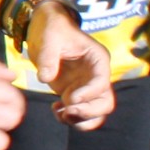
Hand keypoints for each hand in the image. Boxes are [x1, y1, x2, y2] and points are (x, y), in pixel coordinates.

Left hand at [27, 4, 113, 128]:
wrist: (45, 29)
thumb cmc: (52, 29)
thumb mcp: (49, 37)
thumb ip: (48, 57)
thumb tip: (45, 78)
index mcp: (98, 60)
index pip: (101, 82)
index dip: (88, 94)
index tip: (70, 99)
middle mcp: (96, 76)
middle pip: (105, 103)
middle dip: (88, 112)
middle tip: (67, 112)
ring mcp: (86, 86)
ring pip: (95, 113)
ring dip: (80, 120)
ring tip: (60, 114)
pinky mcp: (74, 93)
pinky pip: (79, 112)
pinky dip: (69, 117)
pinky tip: (55, 109)